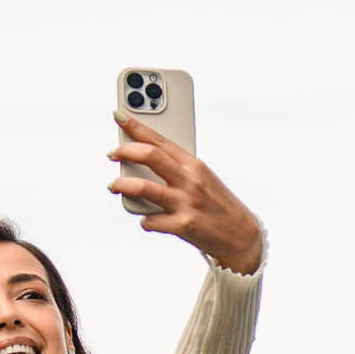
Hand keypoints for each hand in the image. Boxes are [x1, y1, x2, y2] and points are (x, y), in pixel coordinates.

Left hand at [110, 115, 265, 272]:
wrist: (241, 236)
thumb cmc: (218, 205)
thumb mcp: (203, 179)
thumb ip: (178, 170)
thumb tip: (146, 162)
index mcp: (194, 165)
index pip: (161, 140)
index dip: (137, 127)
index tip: (120, 117)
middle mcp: (189, 181)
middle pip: (150, 156)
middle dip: (125, 151)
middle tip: (113, 153)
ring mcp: (185, 203)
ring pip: (143, 187)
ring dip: (122, 184)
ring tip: (114, 185)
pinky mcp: (183, 225)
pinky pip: (151, 220)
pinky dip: (144, 220)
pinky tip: (147, 219)